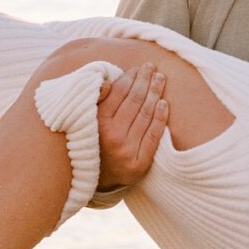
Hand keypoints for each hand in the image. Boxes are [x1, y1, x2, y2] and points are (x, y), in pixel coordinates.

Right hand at [96, 62, 167, 190]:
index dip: (130, 77)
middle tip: (152, 67)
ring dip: (155, 93)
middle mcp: (113, 136)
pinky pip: (153, 136)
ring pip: (145, 115)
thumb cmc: (91, 143)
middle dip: (145, 80)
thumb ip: (95, 101)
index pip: (119, 93)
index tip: (137, 68)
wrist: (93, 181)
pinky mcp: (139, 164)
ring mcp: (127, 150)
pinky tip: (164, 103)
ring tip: (160, 79)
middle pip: (134, 101)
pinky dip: (160, 118)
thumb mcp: (84, 122)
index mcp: (97, 123)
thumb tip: (106, 82)